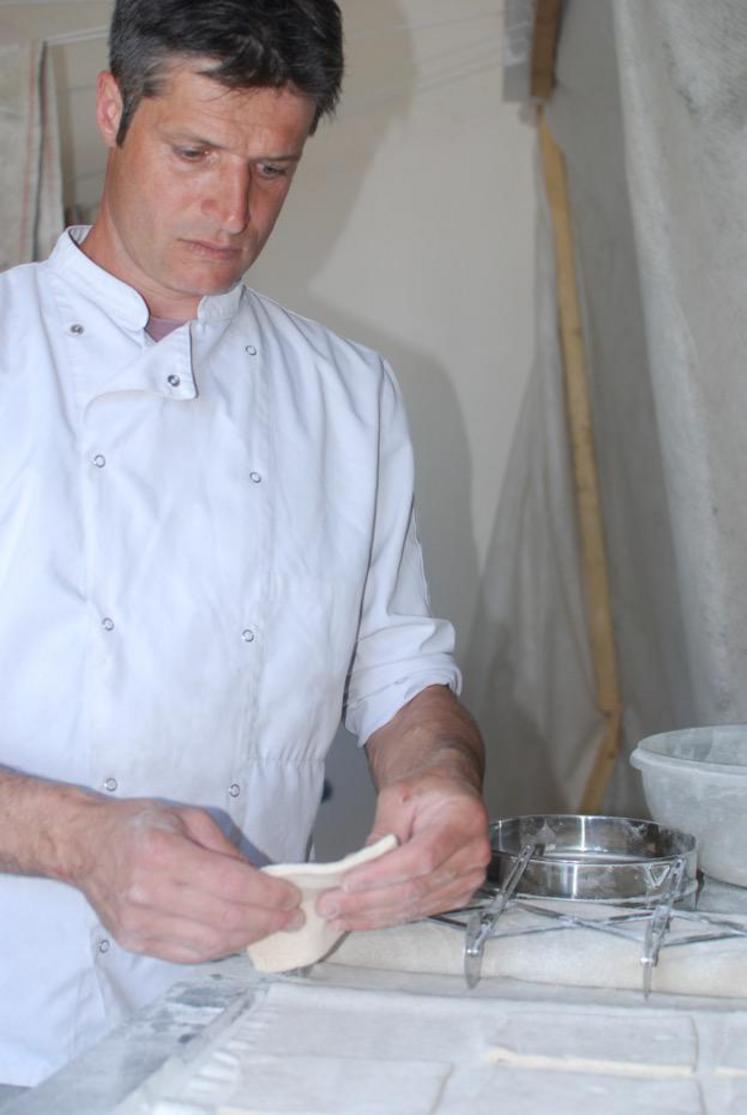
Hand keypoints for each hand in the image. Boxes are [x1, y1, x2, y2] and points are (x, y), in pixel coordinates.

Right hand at [69, 798, 302, 962]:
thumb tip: (262, 879)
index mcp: (162, 854)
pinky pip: (189, 955)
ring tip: (272, 927)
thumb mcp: (188, 817)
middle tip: (292, 916)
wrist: (87, 845)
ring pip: (210, 943)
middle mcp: (148, 892)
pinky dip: (221, 948)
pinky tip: (240, 936)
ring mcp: (139, 924)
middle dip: (267, 920)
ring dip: (249, 938)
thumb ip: (225, 849)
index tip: (291, 896)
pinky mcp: (135, 942)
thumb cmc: (139, 825)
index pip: (229, 884)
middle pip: (224, 918)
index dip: (267, 894)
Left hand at [316, 772, 489, 930]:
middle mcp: (473, 854)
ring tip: (336, 916)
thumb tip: (358, 866)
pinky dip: (386, 917)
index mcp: (463, 820)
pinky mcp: (458, 894)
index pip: (421, 857)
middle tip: (330, 905)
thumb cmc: (426, 790)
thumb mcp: (398, 796)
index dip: (383, 874)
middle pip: (416, 887)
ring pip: (415, 906)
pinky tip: (360, 918)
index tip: (348, 882)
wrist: (448, 796)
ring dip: (372, 914)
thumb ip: (382, 831)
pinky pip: (419, 911)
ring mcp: (469, 878)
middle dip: (368, 900)